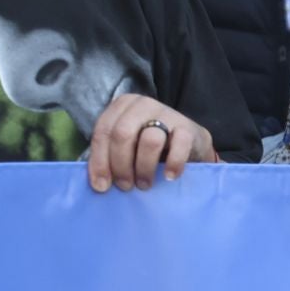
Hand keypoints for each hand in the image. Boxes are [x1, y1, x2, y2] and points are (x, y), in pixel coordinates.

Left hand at [88, 95, 217, 193]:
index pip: (103, 132)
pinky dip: (173, 164)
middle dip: (120, 165)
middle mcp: (143, 104)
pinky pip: (179, 146)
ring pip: (149, 141)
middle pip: (122, 134)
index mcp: (122, 106)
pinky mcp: (188, 127)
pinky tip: (169, 176)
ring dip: (144, 168)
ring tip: (145, 184)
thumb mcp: (126, 146)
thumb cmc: (150, 146)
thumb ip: (109, 157)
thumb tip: (99, 184)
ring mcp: (167, 113)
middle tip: (125, 186)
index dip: (100, 161)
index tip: (102, 186)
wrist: (190, 143)